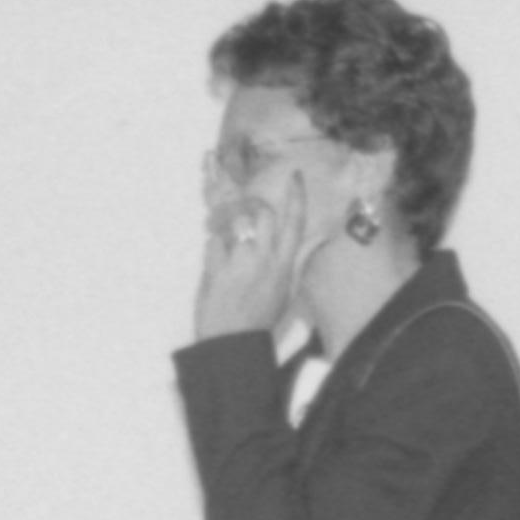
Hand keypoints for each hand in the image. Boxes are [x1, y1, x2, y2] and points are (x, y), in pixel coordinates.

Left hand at [195, 168, 311, 341]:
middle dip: (253, 211)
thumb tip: (307, 241)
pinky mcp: (217, 268)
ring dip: (229, 232)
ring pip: (235, 225)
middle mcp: (265, 259)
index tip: (294, 176)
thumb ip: (291, 263)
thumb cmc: (258, 320)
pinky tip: (216, 268)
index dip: (296, 197)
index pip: (295, 223)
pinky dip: (213, 250)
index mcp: (284, 266)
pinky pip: (213, 242)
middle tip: (245, 224)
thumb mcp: (284, 292)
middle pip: (263, 214)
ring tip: (228, 254)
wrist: (232, 343)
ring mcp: (240, 262)